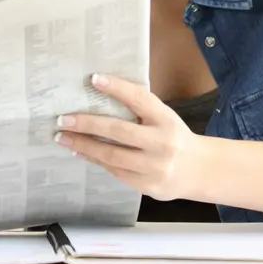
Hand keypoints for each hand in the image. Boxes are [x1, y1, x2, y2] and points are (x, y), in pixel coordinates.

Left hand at [55, 74, 201, 201]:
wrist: (199, 170)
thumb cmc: (173, 137)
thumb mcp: (163, 118)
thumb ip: (140, 109)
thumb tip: (99, 92)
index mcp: (166, 119)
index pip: (140, 99)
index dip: (117, 88)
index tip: (93, 78)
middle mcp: (162, 142)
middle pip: (119, 131)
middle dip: (87, 124)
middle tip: (63, 119)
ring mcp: (155, 166)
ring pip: (112, 155)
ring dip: (83, 145)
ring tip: (63, 137)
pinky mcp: (148, 185)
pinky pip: (114, 171)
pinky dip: (94, 160)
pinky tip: (79, 152)